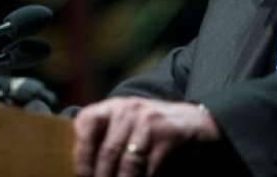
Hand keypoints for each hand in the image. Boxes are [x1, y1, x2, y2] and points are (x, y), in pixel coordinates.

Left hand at [73, 97, 220, 176]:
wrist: (195, 121)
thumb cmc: (152, 129)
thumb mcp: (126, 123)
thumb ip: (105, 140)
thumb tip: (84, 170)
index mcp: (113, 107)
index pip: (86, 124)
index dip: (81, 155)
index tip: (83, 176)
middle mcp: (129, 110)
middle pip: (107, 152)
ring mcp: (149, 123)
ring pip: (128, 165)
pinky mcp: (168, 138)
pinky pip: (150, 170)